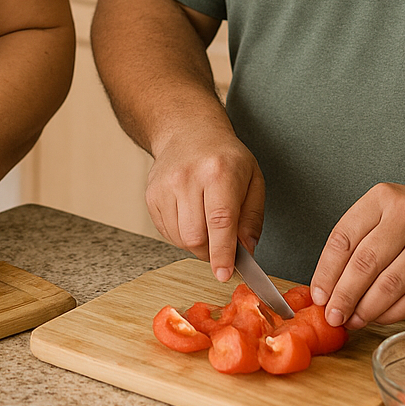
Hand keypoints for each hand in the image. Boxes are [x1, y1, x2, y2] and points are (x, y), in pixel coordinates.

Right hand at [145, 119, 266, 282]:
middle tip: (222, 245)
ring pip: (179, 238)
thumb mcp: (253, 179)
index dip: (222, 252)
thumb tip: (246, 250)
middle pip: (195, 236)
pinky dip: (181, 235)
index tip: (224, 274)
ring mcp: (165, 186)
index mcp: (218, 172)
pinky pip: (166, 232)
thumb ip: (252, 218)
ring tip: (206, 223)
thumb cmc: (224, 157)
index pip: (220, 221)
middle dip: (211, 252)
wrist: (187, 132)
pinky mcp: (151, 195)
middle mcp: (187, 178)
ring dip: (196, 244)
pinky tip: (190, 217)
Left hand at [310, 182, 404, 328]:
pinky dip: (392, 313)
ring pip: (389, 285)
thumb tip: (327, 287)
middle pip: (365, 263)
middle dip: (344, 295)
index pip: (344, 237)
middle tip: (333, 315)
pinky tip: (379, 317)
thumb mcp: (384, 213)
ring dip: (366, 309)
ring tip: (353, 320)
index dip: (327, 271)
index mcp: (383, 198)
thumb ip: (356, 242)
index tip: (319, 295)